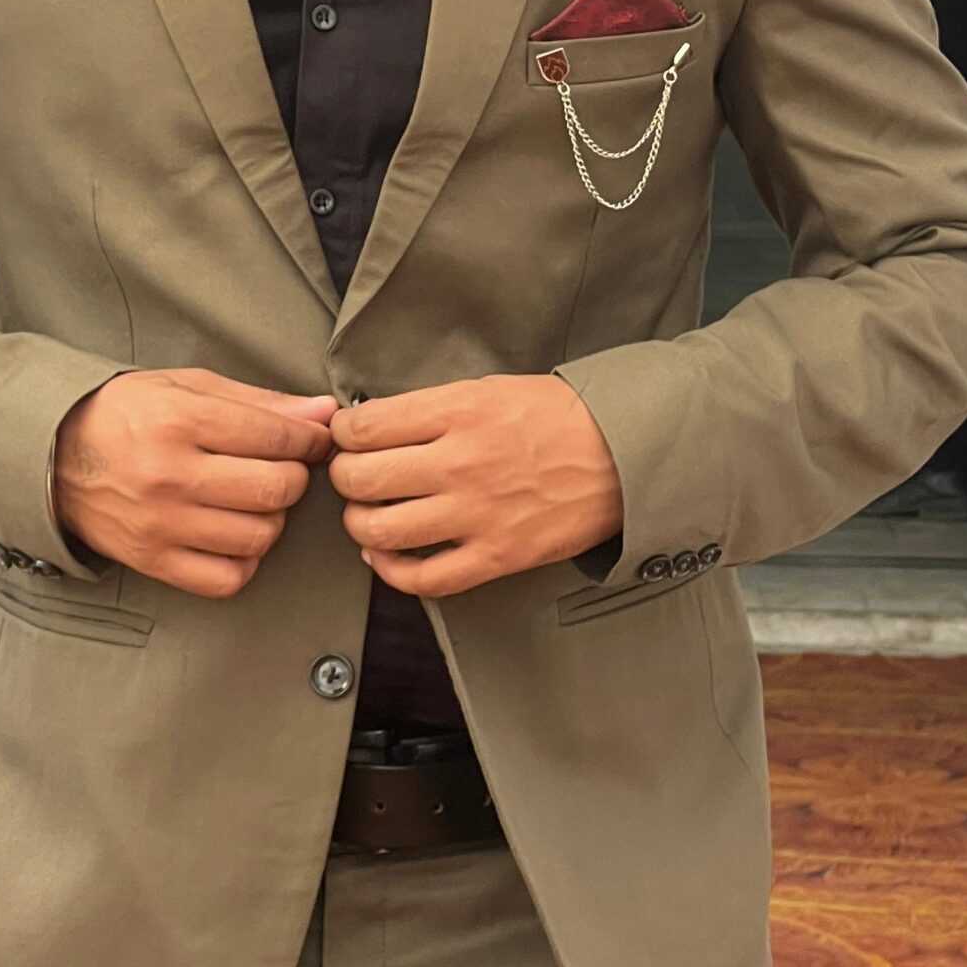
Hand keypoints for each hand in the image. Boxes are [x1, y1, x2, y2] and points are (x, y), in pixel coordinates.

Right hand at [54, 369, 335, 599]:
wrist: (53, 456)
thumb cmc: (126, 414)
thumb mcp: (187, 387)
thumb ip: (260, 401)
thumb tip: (324, 412)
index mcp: (179, 419)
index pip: (277, 436)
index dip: (310, 438)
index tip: (314, 440)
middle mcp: (169, 474)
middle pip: (277, 489)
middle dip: (294, 476)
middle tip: (281, 467)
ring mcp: (161, 524)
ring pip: (260, 536)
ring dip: (271, 518)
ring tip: (252, 499)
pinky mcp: (153, 561)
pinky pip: (228, 578)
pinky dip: (244, 559)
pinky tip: (233, 535)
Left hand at [328, 375, 622, 598]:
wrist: (624, 455)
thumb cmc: (559, 417)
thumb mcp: (491, 388)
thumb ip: (434, 408)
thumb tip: (377, 425)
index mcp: (458, 412)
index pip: (365, 427)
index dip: (342, 433)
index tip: (346, 436)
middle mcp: (460, 463)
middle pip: (360, 479)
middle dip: (343, 477)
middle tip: (352, 475)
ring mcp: (477, 514)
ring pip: (381, 531)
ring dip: (359, 525)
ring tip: (367, 516)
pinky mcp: (496, 557)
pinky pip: (424, 579)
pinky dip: (392, 572)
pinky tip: (388, 557)